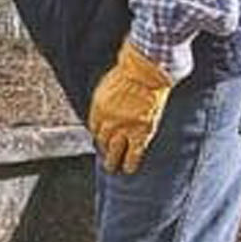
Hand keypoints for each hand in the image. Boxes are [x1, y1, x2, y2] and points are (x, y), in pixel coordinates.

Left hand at [88, 41, 173, 174]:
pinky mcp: (141, 132)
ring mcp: (124, 128)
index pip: (94, 128)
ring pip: (115, 151)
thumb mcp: (108, 86)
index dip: (97, 135)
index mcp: (98, 108)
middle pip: (102, 141)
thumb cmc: (129, 73)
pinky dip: (131, 163)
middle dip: (103, 149)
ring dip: (112, 161)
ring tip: (112, 168)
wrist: (146, 72)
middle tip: (104, 157)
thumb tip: (103, 112)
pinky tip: (128, 169)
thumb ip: (104, 102)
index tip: (100, 139)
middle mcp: (108, 121)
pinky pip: (134, 153)